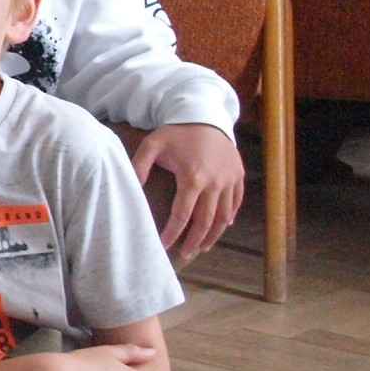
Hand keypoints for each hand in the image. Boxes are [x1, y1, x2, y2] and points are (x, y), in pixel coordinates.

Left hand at [131, 122, 243, 262]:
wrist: (205, 114)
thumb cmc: (176, 132)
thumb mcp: (152, 144)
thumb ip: (138, 167)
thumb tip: (131, 189)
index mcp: (193, 178)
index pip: (182, 215)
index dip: (173, 233)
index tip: (163, 246)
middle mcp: (215, 182)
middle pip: (205, 221)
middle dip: (194, 241)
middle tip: (185, 256)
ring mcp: (230, 179)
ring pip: (224, 216)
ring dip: (213, 234)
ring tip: (202, 247)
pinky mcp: (238, 175)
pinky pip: (236, 202)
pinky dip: (229, 216)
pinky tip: (222, 226)